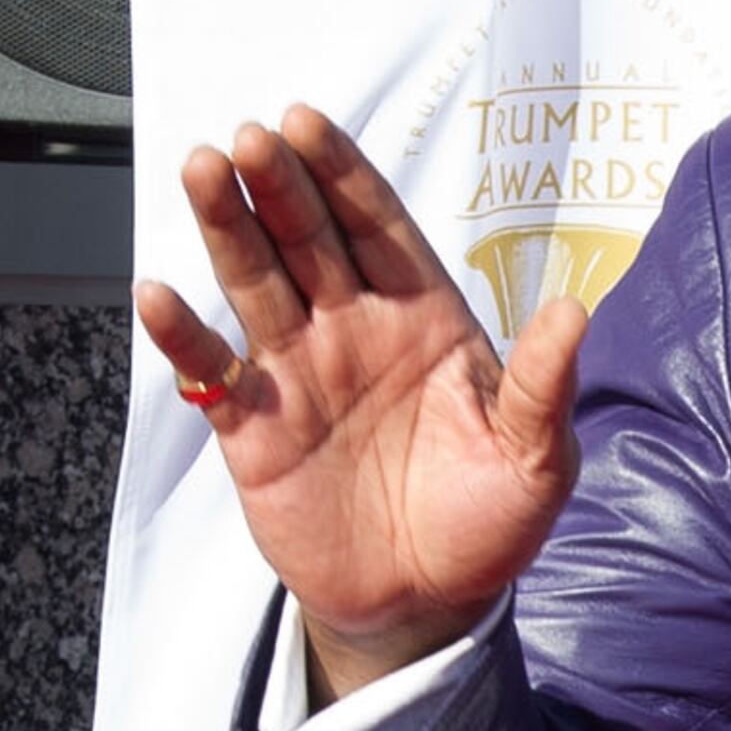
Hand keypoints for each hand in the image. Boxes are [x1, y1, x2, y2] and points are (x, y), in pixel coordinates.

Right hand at [134, 105, 584, 693]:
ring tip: (201, 171)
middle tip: (252, 138)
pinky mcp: (255, 427)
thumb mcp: (536, 461)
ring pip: (255, 282)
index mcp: (423, 319)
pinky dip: (183, 337)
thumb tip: (573, 312)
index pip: (377, 227)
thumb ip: (542, 386)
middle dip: (279, 185)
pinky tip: (157, 294)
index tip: (308, 124)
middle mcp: (354, 329)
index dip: (343, 174)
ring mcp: (299, 371)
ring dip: (226, 227)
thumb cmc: (488, 526)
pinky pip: (211, 372)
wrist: (427, 606)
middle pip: (307, 238)